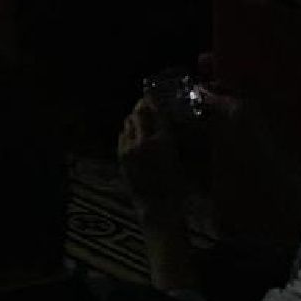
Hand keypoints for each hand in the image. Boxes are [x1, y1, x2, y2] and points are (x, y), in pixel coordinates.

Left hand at [118, 97, 186, 215]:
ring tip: (140, 118)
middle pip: (139, 114)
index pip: (157, 113)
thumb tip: (164, 121)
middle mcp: (144, 141)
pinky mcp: (121, 154)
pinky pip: (123, 135)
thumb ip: (169, 138)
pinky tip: (134, 134)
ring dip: (134, 118)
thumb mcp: (178, 159)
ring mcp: (130, 147)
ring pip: (129, 123)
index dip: (154, 101)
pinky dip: (128, 131)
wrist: (156, 206)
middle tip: (145, 103)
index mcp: (163, 142)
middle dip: (142, 106)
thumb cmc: (175, 187)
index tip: (152, 94)